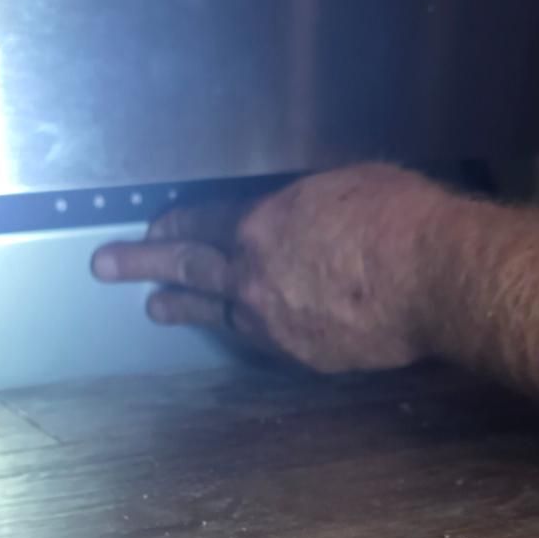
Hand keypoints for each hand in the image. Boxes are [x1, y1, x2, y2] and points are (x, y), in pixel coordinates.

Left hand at [91, 164, 449, 373]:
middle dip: (142, 264)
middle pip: (188, 268)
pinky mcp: (299, 353)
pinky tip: (232, 328)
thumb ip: (303, 200)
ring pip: (216, 312)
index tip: (152, 225)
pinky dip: (240, 329)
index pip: (200, 222)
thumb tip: (294, 206)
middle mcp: (253, 275)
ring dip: (182, 307)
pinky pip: (258, 338)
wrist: (432, 280)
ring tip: (156, 308)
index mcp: (259, 224)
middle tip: (106, 265)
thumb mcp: (342, 183)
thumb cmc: (399, 219)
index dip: (174, 223)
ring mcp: (272, 321)